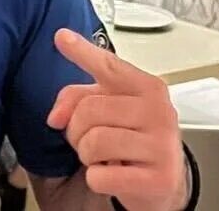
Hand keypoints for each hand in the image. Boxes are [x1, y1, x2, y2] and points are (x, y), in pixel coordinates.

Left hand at [47, 29, 188, 210]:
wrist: (162, 180)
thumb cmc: (132, 138)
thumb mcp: (107, 109)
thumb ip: (76, 99)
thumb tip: (56, 117)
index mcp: (147, 87)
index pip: (109, 66)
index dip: (82, 52)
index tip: (61, 37)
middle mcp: (159, 111)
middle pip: (88, 110)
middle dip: (78, 130)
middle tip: (93, 139)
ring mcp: (162, 145)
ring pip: (93, 143)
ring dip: (88, 156)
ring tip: (106, 157)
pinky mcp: (160, 178)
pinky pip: (100, 176)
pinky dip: (98, 180)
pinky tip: (115, 175)